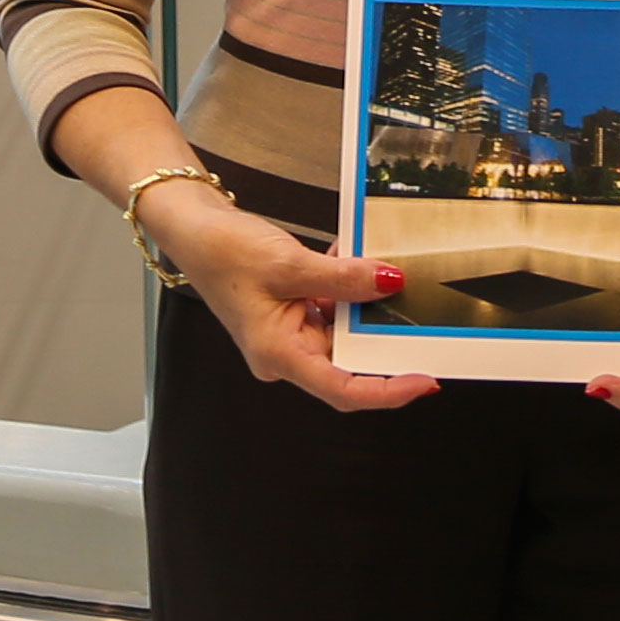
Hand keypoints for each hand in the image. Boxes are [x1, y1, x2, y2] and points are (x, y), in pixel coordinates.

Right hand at [146, 177, 437, 412]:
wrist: (194, 229)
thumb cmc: (222, 253)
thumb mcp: (288, 263)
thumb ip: (342, 277)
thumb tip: (389, 282)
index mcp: (279, 355)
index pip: (342, 390)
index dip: (387, 391)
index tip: (424, 379)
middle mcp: (287, 353)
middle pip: (349, 361)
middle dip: (384, 337)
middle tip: (422, 315)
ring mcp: (291, 334)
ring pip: (345, 331)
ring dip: (367, 305)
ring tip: (388, 276)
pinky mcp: (295, 314)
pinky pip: (334, 308)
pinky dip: (349, 287)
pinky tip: (357, 261)